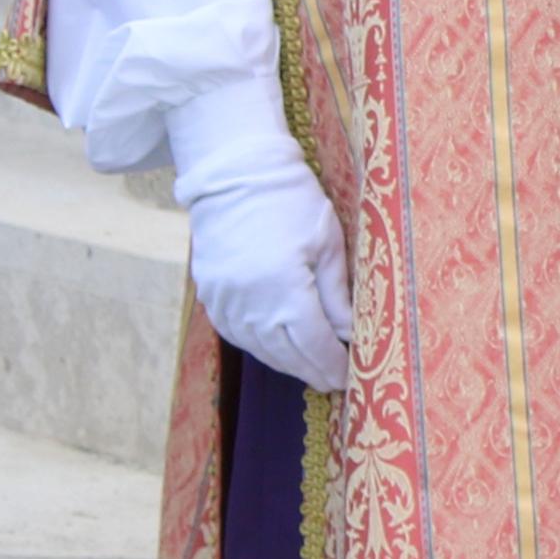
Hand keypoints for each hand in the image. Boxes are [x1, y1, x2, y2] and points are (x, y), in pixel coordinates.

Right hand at [186, 158, 353, 393]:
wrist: (235, 175)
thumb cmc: (292, 202)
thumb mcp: (328, 244)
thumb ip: (337, 295)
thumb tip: (349, 334)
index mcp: (283, 288)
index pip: (312, 342)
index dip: (331, 364)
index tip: (349, 378)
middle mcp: (248, 301)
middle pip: (284, 352)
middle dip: (311, 370)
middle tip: (334, 383)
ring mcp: (223, 300)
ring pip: (257, 347)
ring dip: (285, 363)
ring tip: (309, 371)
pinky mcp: (209, 293)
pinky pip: (235, 332)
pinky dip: (258, 346)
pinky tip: (276, 349)